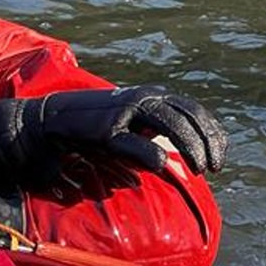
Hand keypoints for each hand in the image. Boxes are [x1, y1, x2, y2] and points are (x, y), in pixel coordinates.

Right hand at [32, 86, 227, 174]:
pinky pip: (136, 142)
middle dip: (206, 143)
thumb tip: (178, 155)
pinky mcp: (105, 130)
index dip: (212, 134)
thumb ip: (154, 135)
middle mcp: (142, 98)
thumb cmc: (90, 131)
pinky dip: (153, 154)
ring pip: (170, 123)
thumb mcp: (129, 129)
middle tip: (213, 168)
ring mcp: (124, 111)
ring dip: (190, 147)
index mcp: (151, 96)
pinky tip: (163, 167)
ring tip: (198, 169)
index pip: (193, 111)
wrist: (46, 124)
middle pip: (188, 116)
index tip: (219, 158)